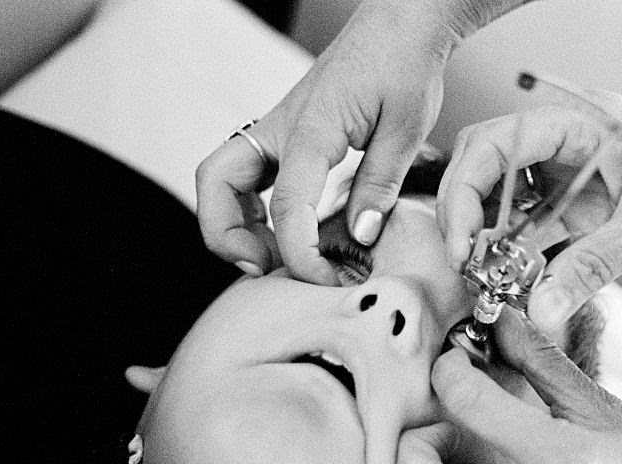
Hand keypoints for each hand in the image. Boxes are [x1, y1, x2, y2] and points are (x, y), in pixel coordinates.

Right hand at [196, 0, 455, 281]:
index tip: (324, 279)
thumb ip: (378, 186)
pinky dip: (251, 209)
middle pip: (216, 184)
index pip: (286, 205)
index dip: (298, 254)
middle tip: (265, 266)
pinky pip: (247, 176)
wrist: (400, 25)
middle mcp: (281, 129)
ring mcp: (277, 131)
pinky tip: (287, 232)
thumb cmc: (405, 65)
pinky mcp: (285, 136)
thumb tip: (358, 237)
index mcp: (312, 129)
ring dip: (234, 225)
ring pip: (222, 180)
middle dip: (225, 234)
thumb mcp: (406, 130)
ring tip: (275, 256)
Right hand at [438, 93, 621, 335]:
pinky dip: (517, 254)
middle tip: (462, 263)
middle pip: (488, 168)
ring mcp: (572, 174)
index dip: (466, 190)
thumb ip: (594, 266)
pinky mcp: (582, 206)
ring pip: (506, 201)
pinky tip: (508, 281)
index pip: (496, 143)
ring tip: (481, 279)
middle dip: (466, 214)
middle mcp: (567, 142)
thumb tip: (540, 308)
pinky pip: (534, 228)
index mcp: (580, 121)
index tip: (461, 242)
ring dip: (489, 239)